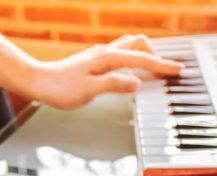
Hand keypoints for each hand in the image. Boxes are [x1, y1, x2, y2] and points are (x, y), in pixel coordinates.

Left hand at [26, 34, 183, 109]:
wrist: (38, 82)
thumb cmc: (60, 89)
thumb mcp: (89, 91)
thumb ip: (114, 85)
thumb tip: (137, 83)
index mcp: (108, 58)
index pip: (142, 60)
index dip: (162, 66)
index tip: (178, 71)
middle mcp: (105, 52)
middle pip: (139, 44)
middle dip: (156, 55)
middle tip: (166, 72)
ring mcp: (99, 55)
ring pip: (130, 46)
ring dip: (144, 55)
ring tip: (154, 70)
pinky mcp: (94, 61)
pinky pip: (121, 54)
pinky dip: (132, 60)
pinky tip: (131, 72)